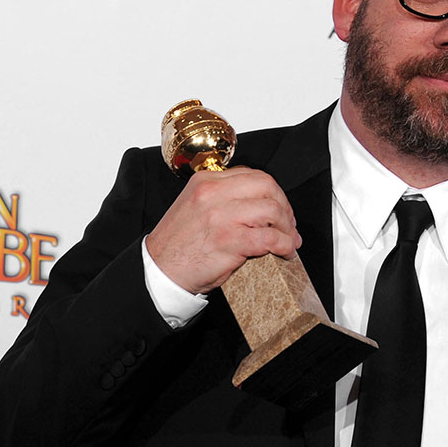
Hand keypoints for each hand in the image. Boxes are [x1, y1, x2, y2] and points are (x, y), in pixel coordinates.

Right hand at [145, 167, 301, 294]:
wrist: (158, 271)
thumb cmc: (179, 244)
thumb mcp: (197, 206)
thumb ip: (223, 199)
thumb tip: (260, 206)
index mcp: (206, 181)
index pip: (252, 175)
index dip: (273, 191)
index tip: (280, 207)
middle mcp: (213, 193)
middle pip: (267, 185)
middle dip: (284, 205)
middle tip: (288, 224)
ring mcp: (221, 216)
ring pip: (271, 209)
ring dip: (287, 227)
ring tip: (289, 240)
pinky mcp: (228, 240)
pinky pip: (269, 238)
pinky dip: (284, 244)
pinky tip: (285, 251)